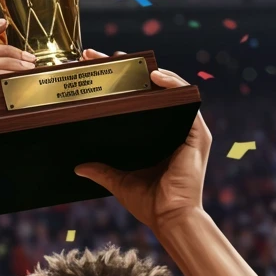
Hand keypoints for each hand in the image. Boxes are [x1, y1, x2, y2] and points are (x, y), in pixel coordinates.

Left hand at [73, 47, 210, 233]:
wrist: (170, 219)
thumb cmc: (150, 203)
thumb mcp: (119, 182)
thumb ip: (101, 171)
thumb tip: (78, 166)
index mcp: (158, 137)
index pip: (138, 102)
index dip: (120, 84)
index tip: (95, 70)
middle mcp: (174, 129)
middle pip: (152, 91)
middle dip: (129, 71)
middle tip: (101, 57)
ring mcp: (188, 129)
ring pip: (169, 90)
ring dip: (149, 71)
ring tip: (124, 60)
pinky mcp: (197, 133)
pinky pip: (187, 101)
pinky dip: (173, 84)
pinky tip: (155, 76)